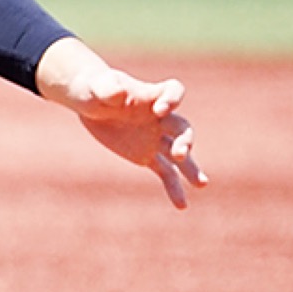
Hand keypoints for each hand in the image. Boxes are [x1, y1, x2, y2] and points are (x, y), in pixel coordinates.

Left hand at [35, 38, 207, 209]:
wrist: (91, 101)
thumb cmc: (97, 88)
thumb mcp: (100, 86)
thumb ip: (110, 87)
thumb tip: (120, 92)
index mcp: (152, 94)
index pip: (174, 91)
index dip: (172, 99)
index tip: (161, 110)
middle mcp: (161, 117)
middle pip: (182, 128)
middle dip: (184, 141)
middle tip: (179, 153)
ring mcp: (155, 138)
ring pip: (179, 153)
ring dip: (189, 168)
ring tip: (201, 184)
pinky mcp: (146, 156)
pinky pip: (165, 172)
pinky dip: (173, 187)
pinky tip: (181, 205)